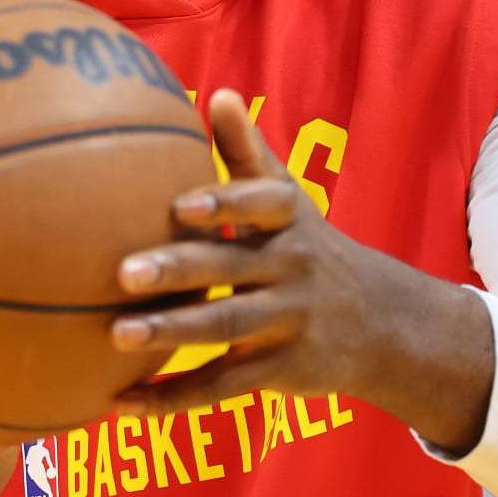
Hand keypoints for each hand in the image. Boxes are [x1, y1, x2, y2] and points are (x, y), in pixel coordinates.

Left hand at [107, 88, 384, 414]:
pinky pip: (223, 386)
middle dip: (178, 271)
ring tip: (116, 336)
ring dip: (171, 334)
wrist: (382, 322)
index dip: (225, 204)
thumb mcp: (287, 197)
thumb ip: (246, 151)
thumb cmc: (308, 244)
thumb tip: (217, 94)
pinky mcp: (279, 370)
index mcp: (289, 221)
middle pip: (232, 269)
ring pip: (225, 330)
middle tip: (122, 272)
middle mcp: (291, 270)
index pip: (261, 206)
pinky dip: (174, 398)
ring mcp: (287, 323)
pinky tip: (124, 402)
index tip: (179, 204)